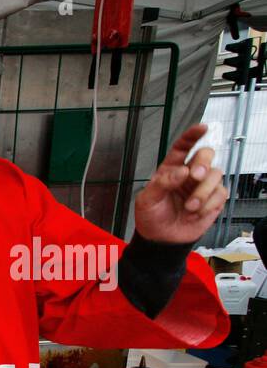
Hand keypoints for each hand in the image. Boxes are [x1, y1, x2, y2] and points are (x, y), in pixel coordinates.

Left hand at [133, 124, 226, 244]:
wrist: (160, 239)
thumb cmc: (150, 217)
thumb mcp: (147, 200)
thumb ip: (162, 183)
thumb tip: (182, 171)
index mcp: (171, 169)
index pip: (183, 147)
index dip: (192, 136)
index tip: (202, 127)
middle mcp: (189, 174)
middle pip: (206, 154)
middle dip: (203, 163)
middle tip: (194, 176)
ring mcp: (203, 186)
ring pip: (216, 174)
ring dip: (203, 191)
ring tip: (189, 207)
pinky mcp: (214, 200)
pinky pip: (220, 194)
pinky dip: (208, 205)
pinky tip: (195, 214)